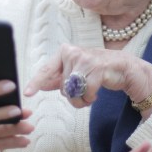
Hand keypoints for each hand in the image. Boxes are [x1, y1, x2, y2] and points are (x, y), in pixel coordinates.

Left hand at [24, 44, 151, 108]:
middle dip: (73, 96)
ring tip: (90, 93)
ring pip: (73, 91)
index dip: (36, 82)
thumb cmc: (98, 70)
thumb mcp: (77, 73)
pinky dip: (91, 98)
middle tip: (84, 92)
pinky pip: (86, 93)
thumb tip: (40, 85)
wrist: (125, 68)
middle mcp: (73, 53)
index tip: (27, 93)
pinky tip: (97, 93)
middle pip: (62, 87)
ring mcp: (85, 59)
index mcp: (65, 52)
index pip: (47, 70)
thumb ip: (59, 78)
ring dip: (82, 99)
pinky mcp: (97, 68)